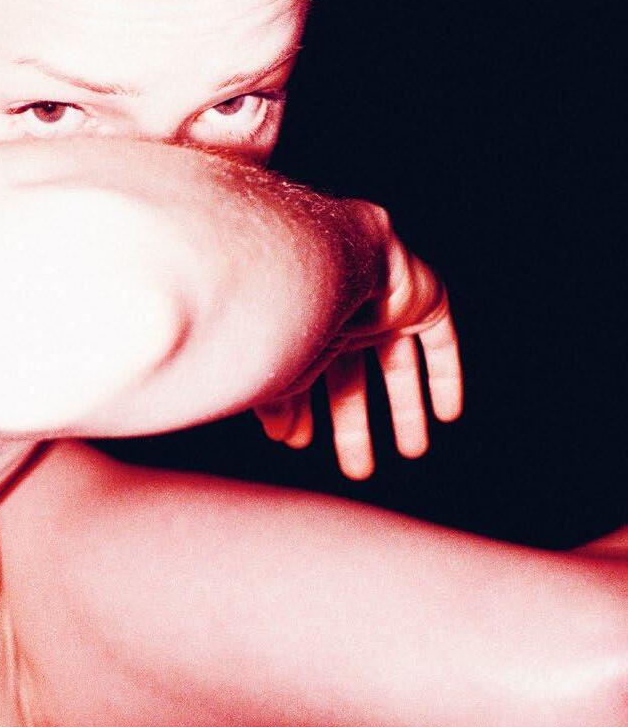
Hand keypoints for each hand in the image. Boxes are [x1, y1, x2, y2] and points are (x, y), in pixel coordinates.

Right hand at [255, 206, 462, 478]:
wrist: (334, 255)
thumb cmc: (295, 310)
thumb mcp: (281, 367)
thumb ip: (278, 402)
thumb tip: (281, 435)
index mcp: (310, 328)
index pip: (312, 381)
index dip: (310, 416)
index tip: (304, 445)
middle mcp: (347, 319)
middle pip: (354, 382)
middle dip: (356, 428)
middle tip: (359, 470)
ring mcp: (387, 308)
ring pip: (400, 367)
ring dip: (407, 410)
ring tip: (413, 452)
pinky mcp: (426, 300)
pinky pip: (442, 344)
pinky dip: (446, 379)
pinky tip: (448, 415)